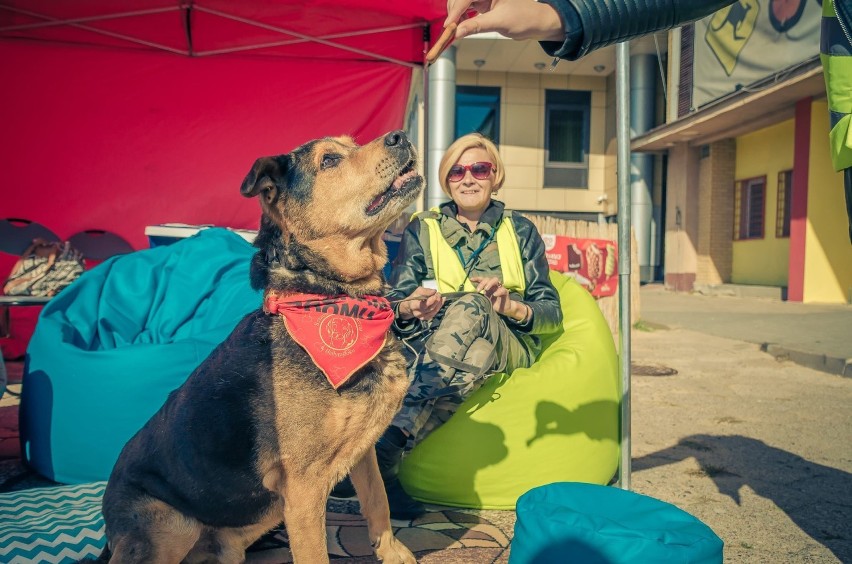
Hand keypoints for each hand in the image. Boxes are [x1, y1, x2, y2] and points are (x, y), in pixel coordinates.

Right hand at [400, 286, 444, 320]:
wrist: (410, 307)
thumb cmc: (415, 297)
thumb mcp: (418, 291)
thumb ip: (425, 291)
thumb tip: (434, 291)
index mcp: (413, 306)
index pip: (423, 305)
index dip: (431, 300)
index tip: (436, 293)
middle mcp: (418, 313)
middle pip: (430, 308)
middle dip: (436, 300)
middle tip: (439, 294)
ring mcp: (422, 317)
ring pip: (434, 310)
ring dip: (439, 303)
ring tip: (440, 297)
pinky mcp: (427, 318)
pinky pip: (435, 313)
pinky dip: (439, 306)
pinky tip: (441, 301)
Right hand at [445, 0, 563, 40]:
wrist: (536, 23)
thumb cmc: (524, 18)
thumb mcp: (499, 22)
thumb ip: (477, 27)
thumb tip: (457, 33)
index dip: (455, 11)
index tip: (449, 26)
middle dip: (454, 14)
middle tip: (451, 31)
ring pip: (460, 4)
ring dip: (456, 17)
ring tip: (457, 30)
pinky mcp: (481, 4)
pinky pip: (465, 9)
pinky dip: (461, 19)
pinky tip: (462, 27)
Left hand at [470, 276, 528, 321]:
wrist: (503, 309)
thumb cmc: (493, 304)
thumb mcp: (485, 300)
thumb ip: (480, 297)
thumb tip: (471, 297)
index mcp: (488, 286)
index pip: (482, 279)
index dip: (477, 278)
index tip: (471, 279)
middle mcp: (493, 285)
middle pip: (488, 278)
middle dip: (482, 283)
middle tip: (478, 290)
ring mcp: (499, 287)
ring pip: (495, 280)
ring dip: (489, 283)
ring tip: (486, 289)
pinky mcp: (505, 292)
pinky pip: (502, 289)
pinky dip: (498, 291)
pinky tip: (494, 294)